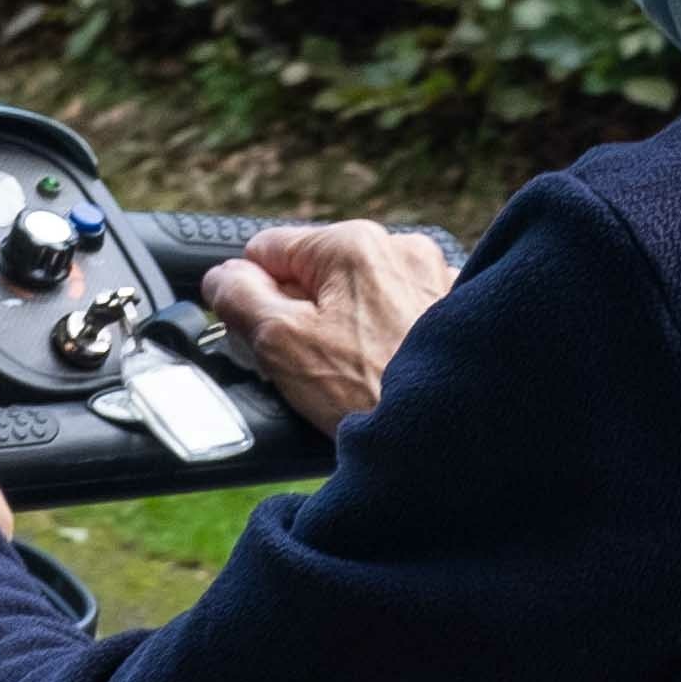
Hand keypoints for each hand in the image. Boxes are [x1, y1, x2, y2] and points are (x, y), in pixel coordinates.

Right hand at [198, 222, 457, 432]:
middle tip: (308, 370)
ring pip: (361, 300)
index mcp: (351, 243)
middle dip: (302, 318)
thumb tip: (221, 278)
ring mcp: (437, 280)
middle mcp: (400, 249)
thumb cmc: (371, 394)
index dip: (250, 296)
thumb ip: (238, 299)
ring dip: (346, 332)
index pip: (268, 251)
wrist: (451, 438)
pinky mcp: (459, 316)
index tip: (257, 337)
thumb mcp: (280, 344)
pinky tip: (388, 379)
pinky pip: (402, 319)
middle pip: (317, 276)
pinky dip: (389, 343)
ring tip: (353, 382)